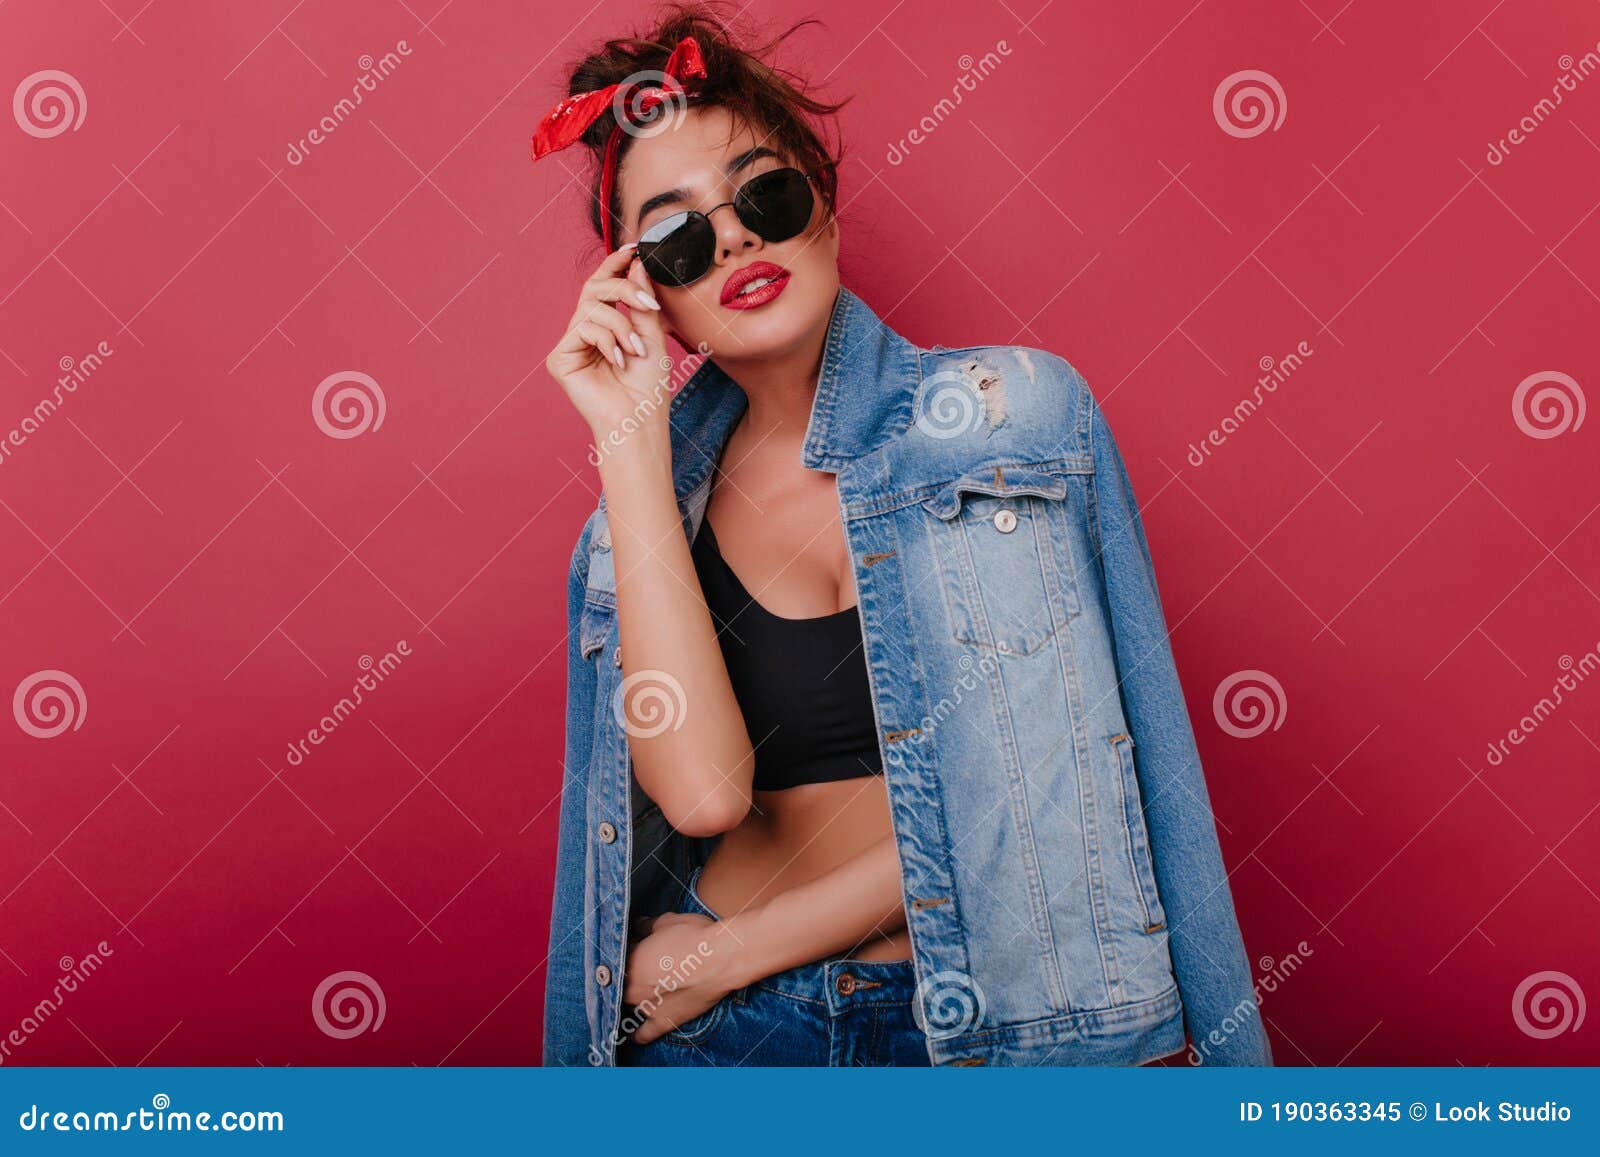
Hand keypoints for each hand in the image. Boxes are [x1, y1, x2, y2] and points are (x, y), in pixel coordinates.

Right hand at [545, 246, 673, 446]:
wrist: (639, 420)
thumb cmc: (648, 386)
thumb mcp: (652, 334)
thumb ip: (641, 299)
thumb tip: (635, 262)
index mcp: (606, 325)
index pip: (605, 286)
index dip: (615, 263)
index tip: (634, 247)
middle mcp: (585, 332)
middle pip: (594, 288)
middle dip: (623, 289)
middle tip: (647, 303)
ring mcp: (570, 345)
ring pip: (592, 308)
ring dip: (622, 326)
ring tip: (637, 351)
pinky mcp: (559, 358)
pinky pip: (582, 328)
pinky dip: (607, 341)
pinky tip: (619, 362)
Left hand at [622, 912, 741, 1044]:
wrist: (720, 959)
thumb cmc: (693, 937)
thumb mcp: (666, 921)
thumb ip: (646, 925)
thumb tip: (638, 925)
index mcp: (627, 960)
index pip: (616, 953)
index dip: (626, 945)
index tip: (634, 941)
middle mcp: (630, 987)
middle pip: (619, 980)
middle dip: (626, 971)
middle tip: (640, 962)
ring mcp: (645, 1007)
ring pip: (625, 1006)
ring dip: (628, 998)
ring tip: (637, 990)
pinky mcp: (663, 1021)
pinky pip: (644, 1034)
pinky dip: (636, 1035)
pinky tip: (631, 1035)